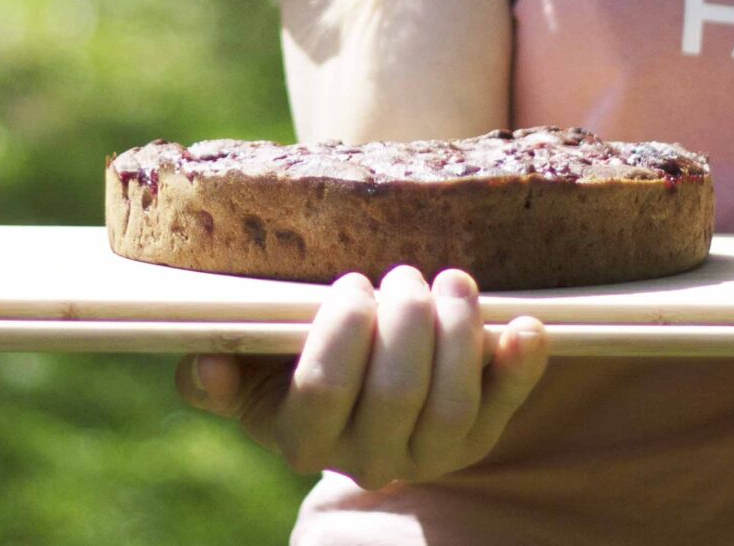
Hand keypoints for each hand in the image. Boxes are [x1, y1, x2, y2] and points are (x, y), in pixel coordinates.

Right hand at [174, 265, 548, 490]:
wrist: (359, 395)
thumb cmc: (292, 364)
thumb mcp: (248, 370)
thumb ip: (215, 373)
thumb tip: (207, 365)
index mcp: (302, 437)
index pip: (323, 393)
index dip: (342, 334)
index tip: (350, 283)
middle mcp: (367, 459)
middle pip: (396, 394)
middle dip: (405, 320)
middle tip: (403, 274)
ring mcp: (428, 455)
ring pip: (452, 406)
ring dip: (458, 332)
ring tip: (451, 280)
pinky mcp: (478, 439)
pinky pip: (507, 408)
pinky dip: (520, 366)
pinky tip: (526, 326)